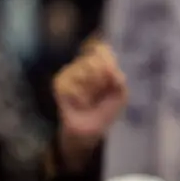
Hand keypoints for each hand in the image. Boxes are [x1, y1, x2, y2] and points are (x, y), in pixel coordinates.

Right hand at [52, 41, 128, 170]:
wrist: (90, 131)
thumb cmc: (105, 110)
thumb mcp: (120, 95)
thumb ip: (119, 80)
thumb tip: (111, 69)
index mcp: (100, 64)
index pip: (102, 49)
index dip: (107, 59)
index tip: (111, 73)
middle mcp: (83, 64)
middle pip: (92, 60)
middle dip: (101, 78)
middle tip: (101, 92)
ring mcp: (70, 73)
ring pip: (81, 71)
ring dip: (89, 89)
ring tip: (89, 100)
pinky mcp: (59, 84)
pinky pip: (70, 84)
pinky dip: (79, 97)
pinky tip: (80, 104)